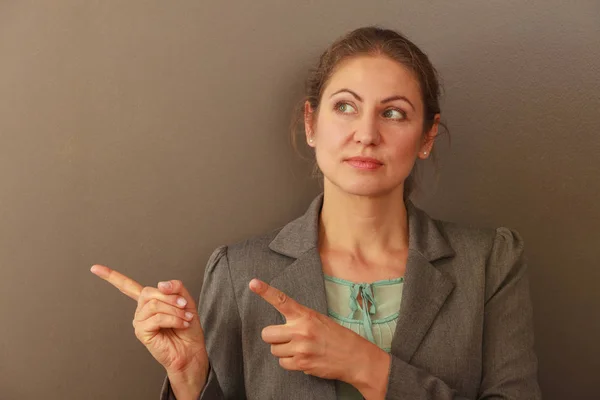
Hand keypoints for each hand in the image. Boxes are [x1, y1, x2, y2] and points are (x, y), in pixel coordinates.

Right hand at [90, 265, 207, 377]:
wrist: (191, 349)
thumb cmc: (187, 327)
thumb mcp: (185, 300)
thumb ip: (175, 287)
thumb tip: (160, 284)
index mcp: (149, 301)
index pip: (127, 286)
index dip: (111, 276)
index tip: (95, 268)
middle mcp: (141, 310)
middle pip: (148, 292)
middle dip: (170, 297)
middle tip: (184, 305)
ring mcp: (139, 321)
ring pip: (154, 304)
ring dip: (174, 310)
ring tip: (185, 317)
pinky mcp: (142, 332)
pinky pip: (157, 317)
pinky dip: (173, 319)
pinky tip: (181, 324)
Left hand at [249, 278, 388, 387]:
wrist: (355, 357)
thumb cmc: (337, 337)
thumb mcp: (320, 320)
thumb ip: (300, 319)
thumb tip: (281, 327)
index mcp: (305, 315)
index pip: (281, 300)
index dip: (265, 291)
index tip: (253, 283)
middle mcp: (301, 330)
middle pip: (267, 334)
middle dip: (273, 337)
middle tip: (285, 337)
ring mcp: (301, 348)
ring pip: (274, 350)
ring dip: (283, 350)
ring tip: (300, 348)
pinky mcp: (302, 363)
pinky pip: (283, 363)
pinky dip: (290, 362)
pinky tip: (303, 358)